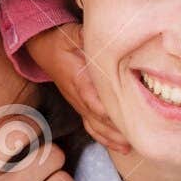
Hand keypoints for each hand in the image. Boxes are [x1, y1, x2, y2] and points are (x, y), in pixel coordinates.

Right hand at [26, 23, 129, 153]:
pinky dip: (105, 138)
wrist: (42, 48)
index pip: (93, 99)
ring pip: (95, 126)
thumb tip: (104, 36)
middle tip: (138, 137)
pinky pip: (92, 127)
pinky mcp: (80, 106)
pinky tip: (121, 147)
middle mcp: (78, 96)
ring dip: (112, 138)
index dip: (108, 111)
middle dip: (116, 130)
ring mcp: (78, 103)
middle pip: (98, 119)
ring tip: (130, 147)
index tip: (125, 117)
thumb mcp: (72, 33)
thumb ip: (86, 36)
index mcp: (78, 79)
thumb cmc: (59, 40)